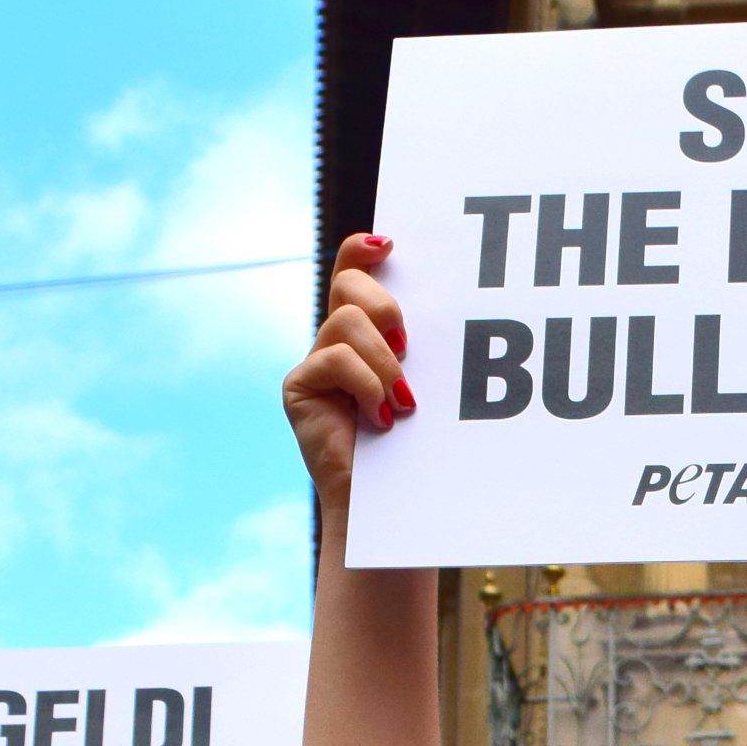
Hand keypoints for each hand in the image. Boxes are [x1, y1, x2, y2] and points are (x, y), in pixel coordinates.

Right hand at [282, 233, 409, 507]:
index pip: (353, 271)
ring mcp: (315, 362)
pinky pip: (334, 358)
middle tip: (408, 344)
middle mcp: (335, 339)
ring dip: (383, 361)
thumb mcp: (424, 384)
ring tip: (402, 401)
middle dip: (385, 305)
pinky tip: (380, 415)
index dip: (363, 250)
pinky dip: (366, 384)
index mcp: (366, 332)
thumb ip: (417, 347)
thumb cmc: (415, 446)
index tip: (390, 244)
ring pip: (347, 321)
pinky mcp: (299, 386)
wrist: (387, 501)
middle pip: (348, 283)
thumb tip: (447, 306)